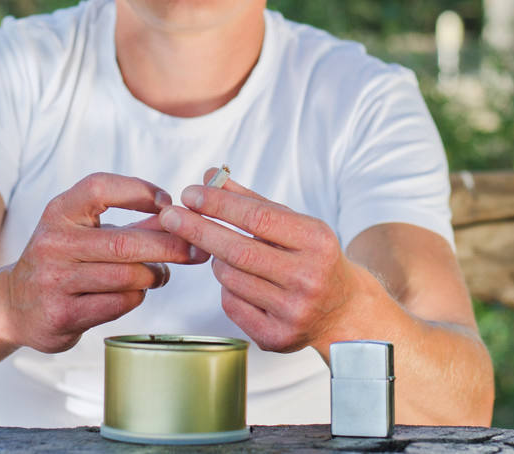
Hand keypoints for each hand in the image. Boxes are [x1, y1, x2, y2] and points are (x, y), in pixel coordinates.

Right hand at [2, 173, 207, 353]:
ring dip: (155, 275)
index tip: (167, 203)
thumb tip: (181, 216)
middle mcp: (53, 243)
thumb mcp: (85, 231)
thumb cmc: (62, 260)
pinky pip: (119, 303)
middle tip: (196, 249)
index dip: (139, 191)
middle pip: (125, 241)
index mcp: (59, 212)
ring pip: (127, 276)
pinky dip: (137, 296)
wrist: (12, 305)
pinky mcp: (62, 315)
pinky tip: (136, 291)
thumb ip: (132, 222)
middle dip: (169, 245)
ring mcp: (54, 281)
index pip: (100, 188)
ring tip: (161, 273)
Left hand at [159, 170, 372, 354]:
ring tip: (224, 252)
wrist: (344, 309)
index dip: (219, 205)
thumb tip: (209, 175)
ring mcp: (293, 311)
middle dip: (198, 230)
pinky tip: (242, 282)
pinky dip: (227, 288)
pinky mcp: (277, 338)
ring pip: (230, 278)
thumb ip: (251, 200)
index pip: (258, 218)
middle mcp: (308, 278)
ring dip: (216, 260)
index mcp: (316, 241)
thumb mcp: (293, 223)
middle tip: (170, 215)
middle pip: (239, 251)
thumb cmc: (312, 256)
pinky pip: (231, 305)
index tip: (190, 193)